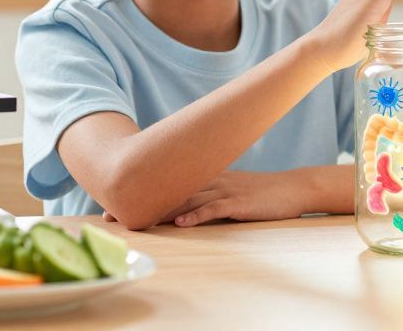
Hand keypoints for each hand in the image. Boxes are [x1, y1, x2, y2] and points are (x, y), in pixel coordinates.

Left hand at [103, 170, 310, 226]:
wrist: (292, 188)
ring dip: (159, 210)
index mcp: (205, 177)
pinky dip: (196, 216)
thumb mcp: (229, 190)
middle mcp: (210, 180)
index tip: (113, 200)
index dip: (140, 192)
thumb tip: (179, 205)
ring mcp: (225, 190)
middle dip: (138, 202)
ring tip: (134, 220)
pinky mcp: (239, 203)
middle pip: (168, 190)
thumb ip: (205, 194)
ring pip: (186, 199)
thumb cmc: (260, 194)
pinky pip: (214, 209)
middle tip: (110, 212)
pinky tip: (179, 224)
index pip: (167, 182)